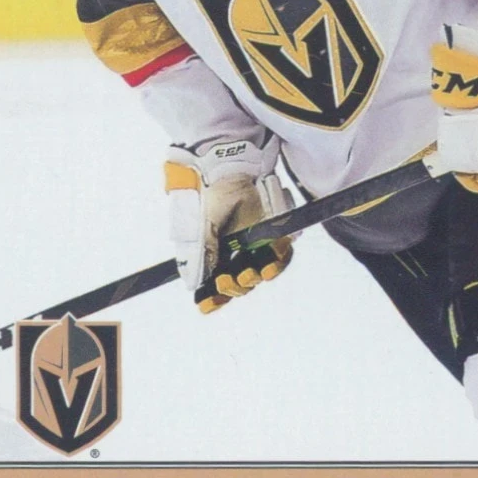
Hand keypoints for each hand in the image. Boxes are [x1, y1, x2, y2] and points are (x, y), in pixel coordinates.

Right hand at [164, 136, 293, 312]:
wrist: (232, 171)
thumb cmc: (213, 196)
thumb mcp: (203, 225)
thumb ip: (203, 251)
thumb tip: (195, 282)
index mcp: (216, 254)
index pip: (216, 285)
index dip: (213, 299)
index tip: (206, 306)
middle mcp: (238, 254)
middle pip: (240, 285)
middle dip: (234, 288)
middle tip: (228, 280)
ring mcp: (257, 246)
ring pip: (261, 274)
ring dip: (256, 278)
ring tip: (252, 273)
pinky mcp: (274, 234)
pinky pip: (282, 256)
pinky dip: (278, 261)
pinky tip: (271, 261)